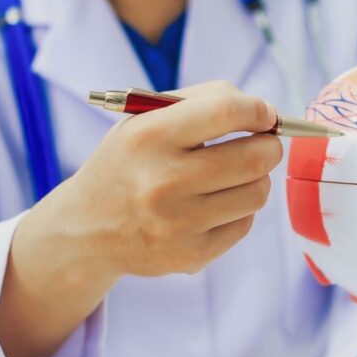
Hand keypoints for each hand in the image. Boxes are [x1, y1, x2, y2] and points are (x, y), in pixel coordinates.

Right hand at [0, 81, 280, 356]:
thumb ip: (202, 102)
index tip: (265, 113)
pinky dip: (239, 210)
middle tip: (264, 143)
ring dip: (256, 178)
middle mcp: (161, 182)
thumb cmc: (129, 163)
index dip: (258, 110)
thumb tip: (264, 111)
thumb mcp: (144, 120)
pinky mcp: (191, 255)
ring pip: (257, 193)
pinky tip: (214, 204)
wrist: (87, 229)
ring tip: (235, 174)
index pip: (226, 112)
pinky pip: (245, 223)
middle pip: (253, 157)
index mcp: (148, 137)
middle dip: (269, 146)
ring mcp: (177, 224)